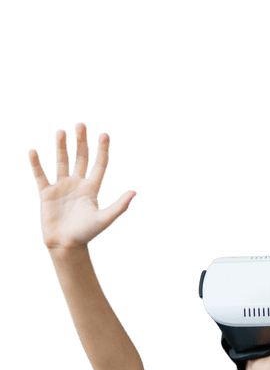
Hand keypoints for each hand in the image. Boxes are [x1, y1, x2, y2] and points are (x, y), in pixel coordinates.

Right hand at [30, 123, 135, 249]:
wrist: (66, 244)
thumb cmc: (87, 233)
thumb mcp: (105, 218)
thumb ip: (119, 206)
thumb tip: (134, 192)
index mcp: (92, 189)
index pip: (99, 164)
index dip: (102, 150)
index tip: (104, 134)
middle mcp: (78, 184)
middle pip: (80, 158)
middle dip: (81, 142)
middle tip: (81, 125)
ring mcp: (62, 187)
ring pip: (62, 162)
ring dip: (61, 147)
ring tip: (61, 132)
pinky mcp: (46, 193)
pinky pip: (40, 175)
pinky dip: (36, 164)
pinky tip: (34, 151)